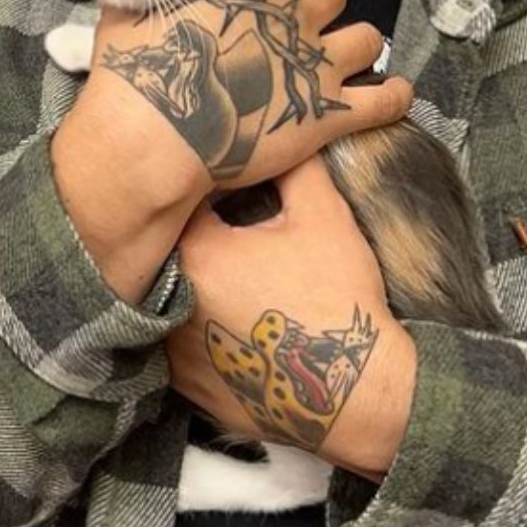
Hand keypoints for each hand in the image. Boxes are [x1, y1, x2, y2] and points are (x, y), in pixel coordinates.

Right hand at [52, 0, 410, 300]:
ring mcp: (310, 63)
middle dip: (318, 5)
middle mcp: (284, 15)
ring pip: (365, 37)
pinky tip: (392, 96)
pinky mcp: (328, 113)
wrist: (151, 142)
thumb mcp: (121, 16)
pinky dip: (394, 96)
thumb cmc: (132, 77)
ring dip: (354, 46)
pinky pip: (386, 99)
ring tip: (338, 62)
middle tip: (298, 27)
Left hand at [166, 157, 415, 476]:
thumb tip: (285, 134)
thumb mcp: (323, 217)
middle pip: (168, 251)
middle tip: (222, 235)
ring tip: (224, 279)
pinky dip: (190, 330)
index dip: (202, 192)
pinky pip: (173, 344)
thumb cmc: (340, 299)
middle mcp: (172, 299)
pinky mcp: (185, 383)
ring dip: (186, 285)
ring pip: (165, 298)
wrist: (361, 392)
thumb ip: (294, 167)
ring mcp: (173, 348)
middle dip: (189, 238)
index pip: (181, 203)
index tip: (221, 191)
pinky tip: (222, 320)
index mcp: (198, 251)